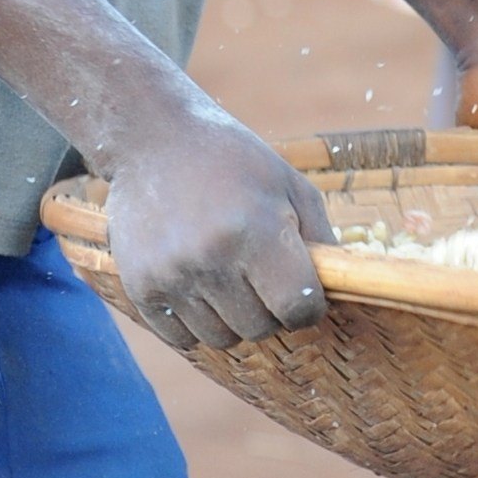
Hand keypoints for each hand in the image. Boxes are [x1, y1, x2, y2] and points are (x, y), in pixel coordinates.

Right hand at [104, 98, 333, 349]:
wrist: (153, 138)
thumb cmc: (233, 160)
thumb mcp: (290, 184)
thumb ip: (322, 239)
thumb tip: (338, 291)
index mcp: (255, 231)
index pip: (298, 308)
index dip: (308, 305)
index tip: (299, 287)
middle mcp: (211, 258)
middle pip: (260, 329)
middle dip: (269, 309)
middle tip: (258, 273)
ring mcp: (171, 275)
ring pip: (222, 339)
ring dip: (232, 317)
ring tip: (225, 272)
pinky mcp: (139, 286)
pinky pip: (181, 337)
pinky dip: (195, 322)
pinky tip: (196, 282)